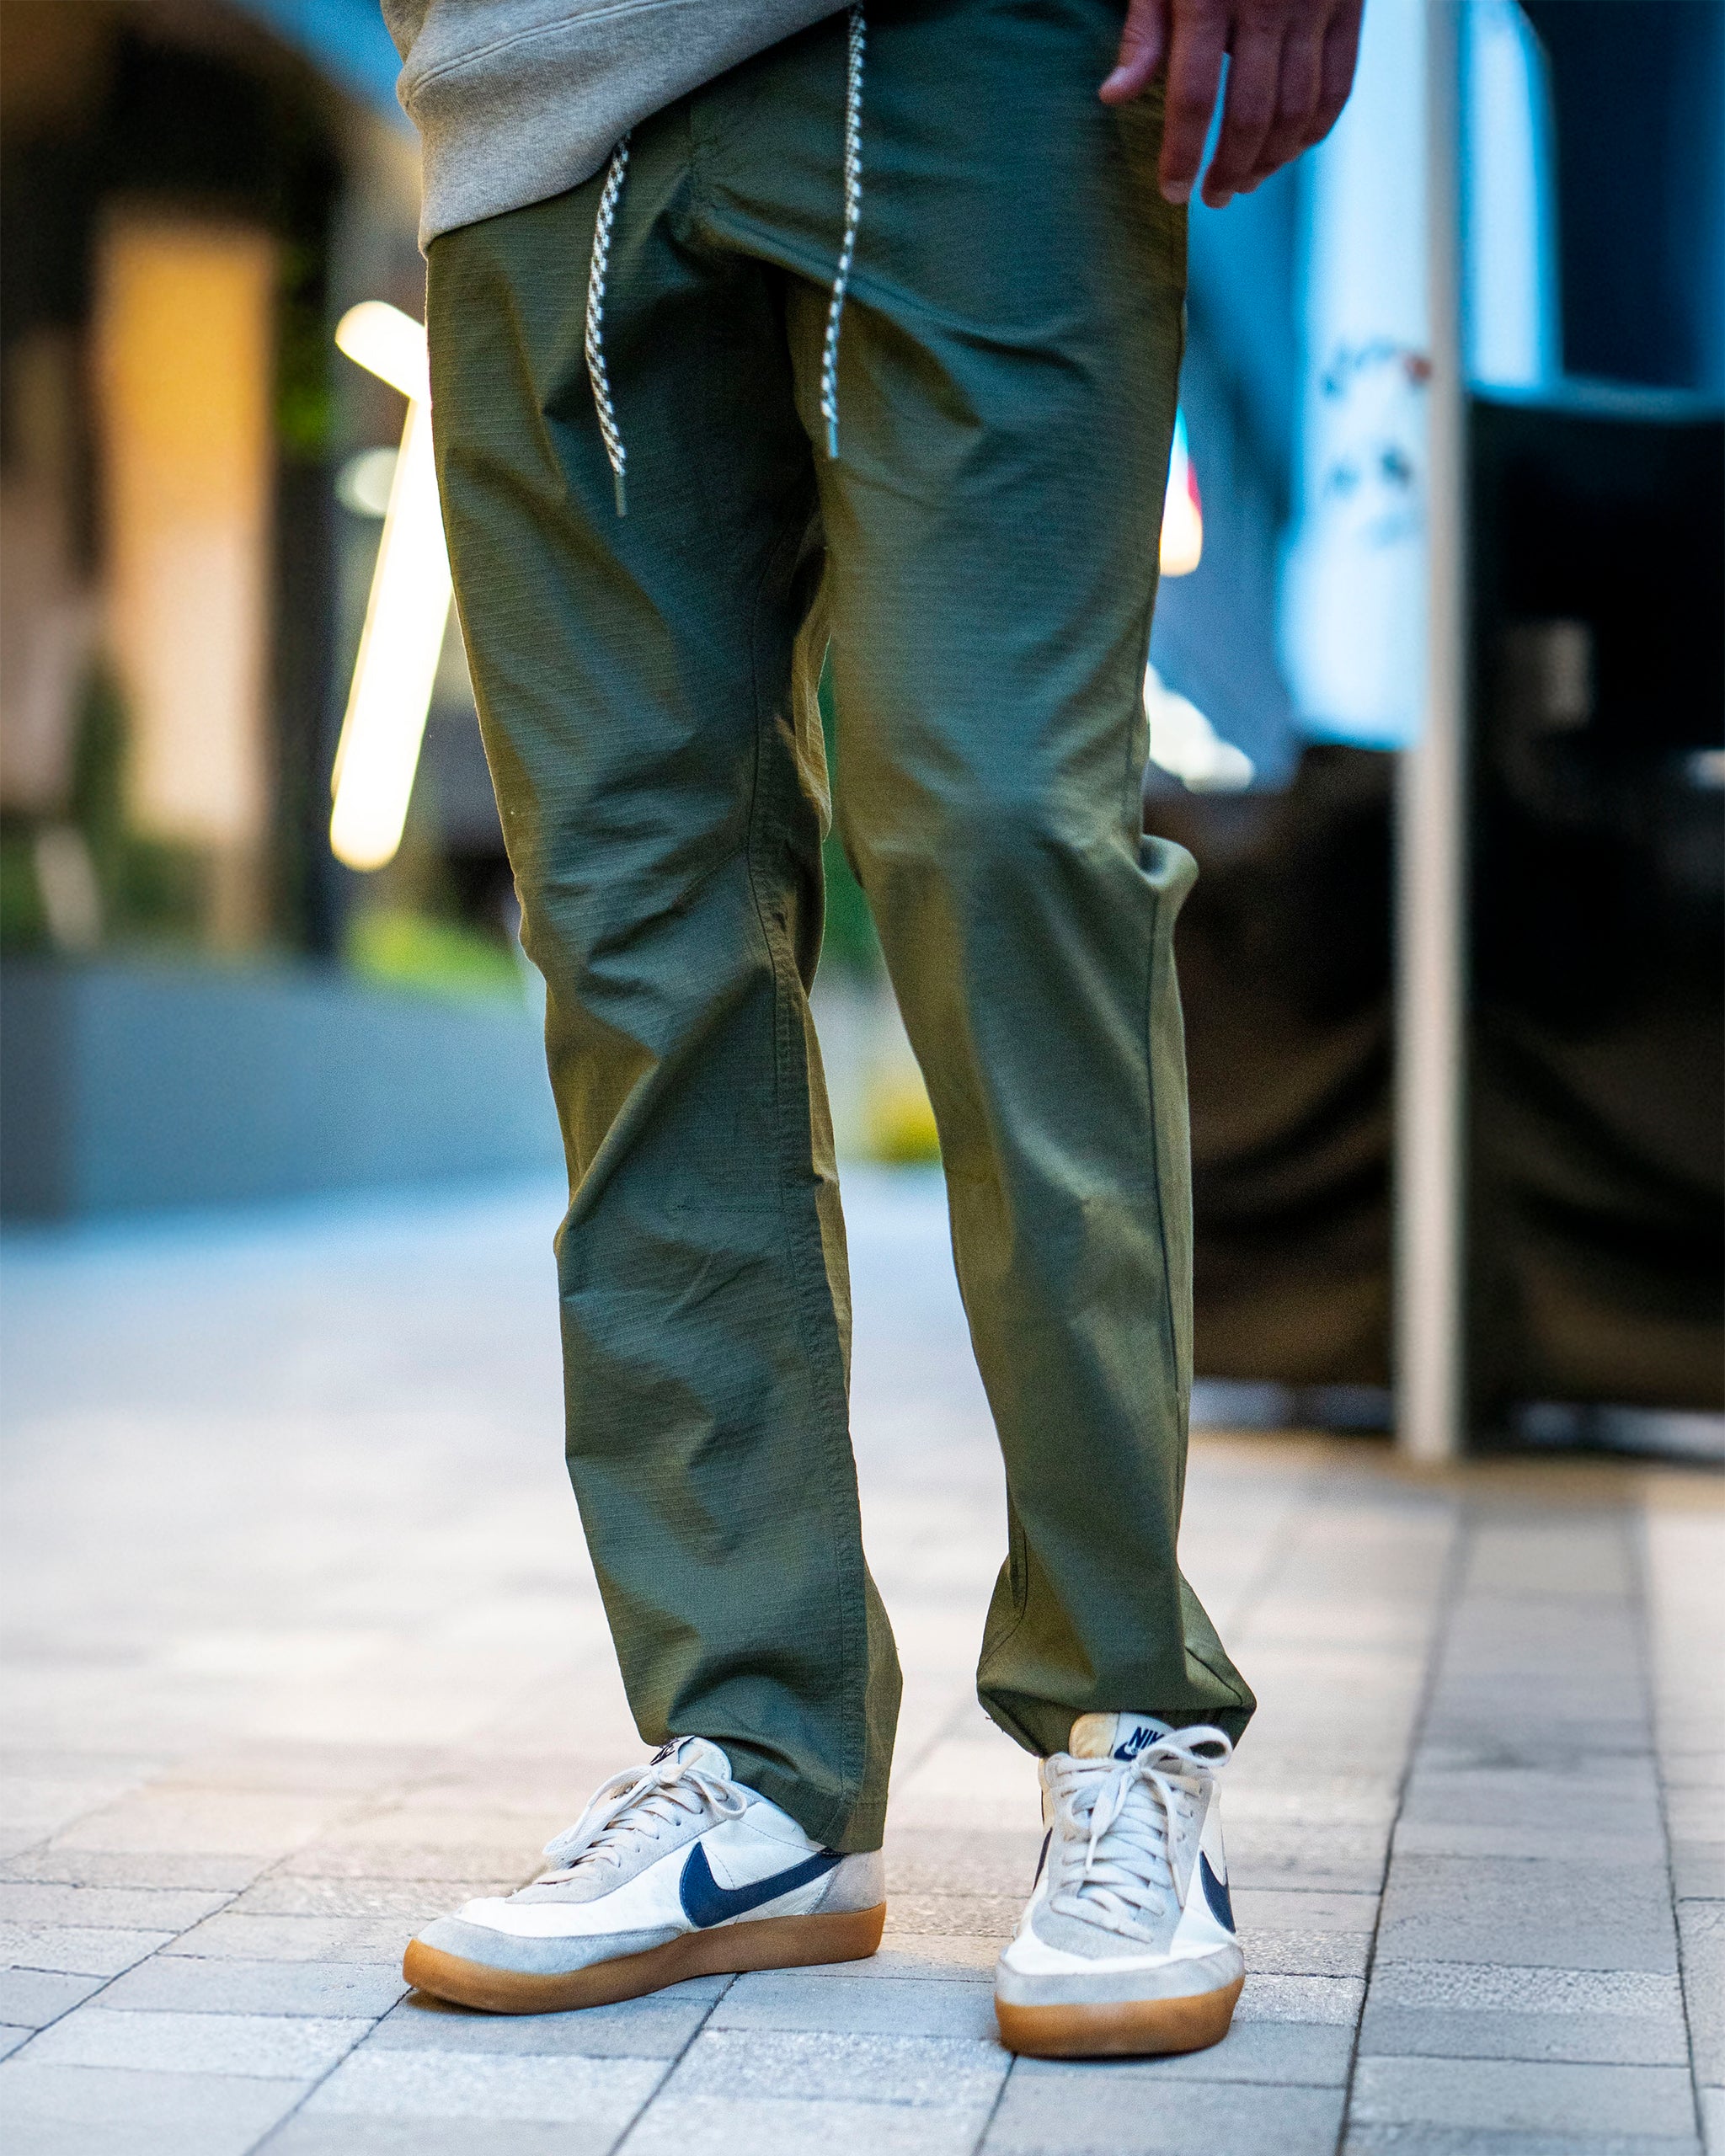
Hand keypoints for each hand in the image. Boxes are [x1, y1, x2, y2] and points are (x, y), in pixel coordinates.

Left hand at [1101, 0, 1365, 209]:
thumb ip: (1144, 29)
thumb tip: (1115, 97)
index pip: (1193, 98)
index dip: (1182, 154)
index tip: (1173, 193)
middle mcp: (1266, 4)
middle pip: (1250, 115)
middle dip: (1229, 169)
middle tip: (1213, 199)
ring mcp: (1314, 5)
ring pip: (1298, 110)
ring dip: (1272, 161)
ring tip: (1246, 183)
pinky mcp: (1349, 4)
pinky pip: (1339, 84)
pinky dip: (1315, 129)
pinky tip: (1290, 152)